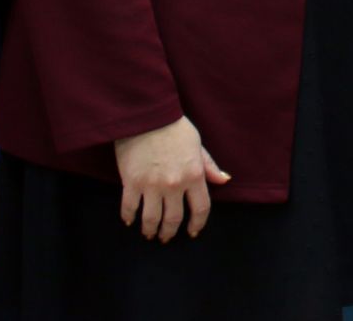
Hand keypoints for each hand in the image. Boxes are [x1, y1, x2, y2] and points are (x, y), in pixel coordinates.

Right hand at [114, 116, 231, 241]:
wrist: (146, 114)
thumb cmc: (174, 127)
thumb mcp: (197, 143)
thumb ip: (209, 165)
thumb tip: (224, 180)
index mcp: (194, 175)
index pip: (201, 209)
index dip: (198, 224)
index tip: (192, 232)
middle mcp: (174, 184)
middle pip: (174, 219)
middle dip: (170, 232)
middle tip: (166, 237)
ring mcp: (152, 185)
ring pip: (152, 219)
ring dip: (150, 230)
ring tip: (149, 233)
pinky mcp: (131, 182)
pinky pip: (130, 207)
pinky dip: (129, 217)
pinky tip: (129, 221)